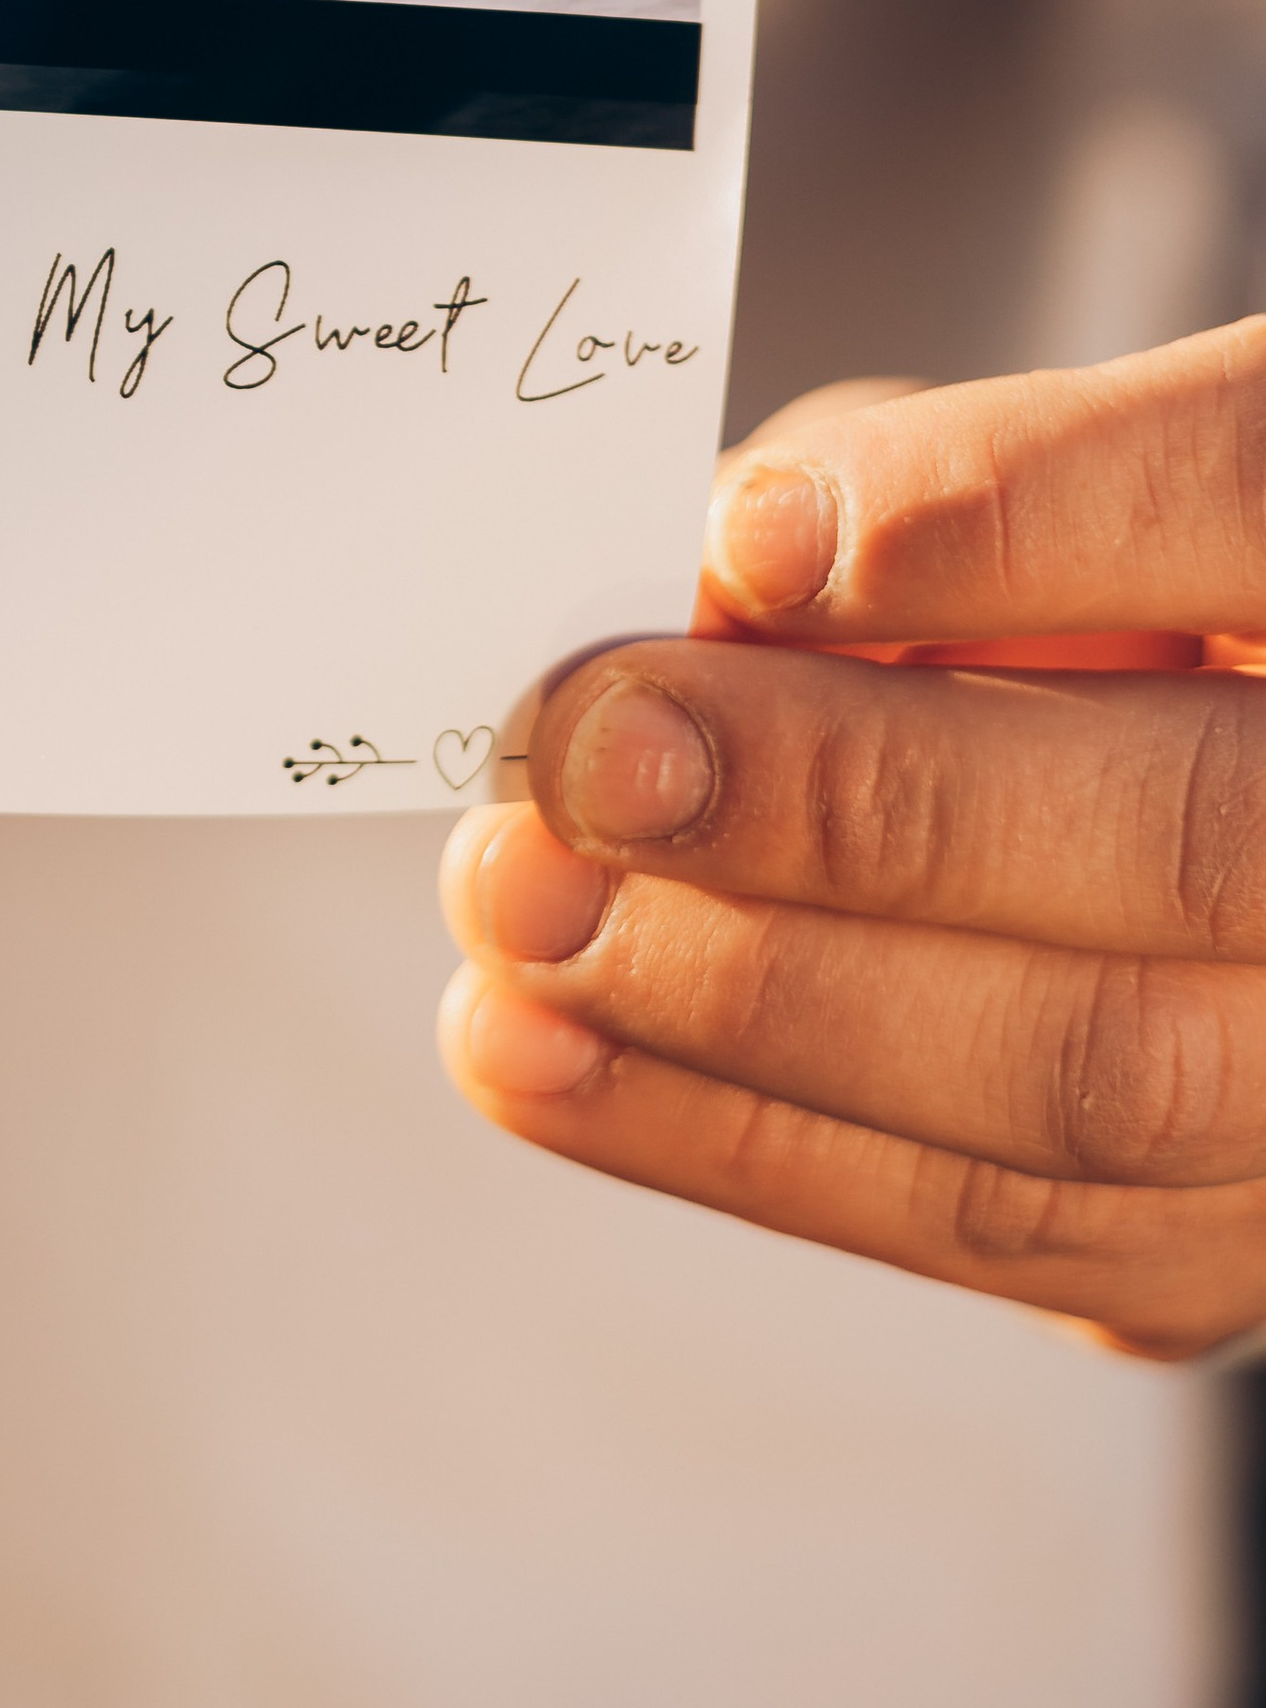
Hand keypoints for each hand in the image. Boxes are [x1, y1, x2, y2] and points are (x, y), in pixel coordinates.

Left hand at [438, 323, 1265, 1358]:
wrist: (1200, 776)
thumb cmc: (1095, 573)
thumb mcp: (1038, 459)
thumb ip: (923, 479)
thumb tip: (729, 581)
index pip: (1258, 499)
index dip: (1019, 515)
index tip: (750, 534)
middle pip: (1197, 843)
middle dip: (846, 803)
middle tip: (581, 761)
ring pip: (1096, 1078)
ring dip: (753, 1000)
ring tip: (517, 914)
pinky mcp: (1236, 1248)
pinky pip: (1006, 1231)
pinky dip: (743, 1138)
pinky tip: (554, 1054)